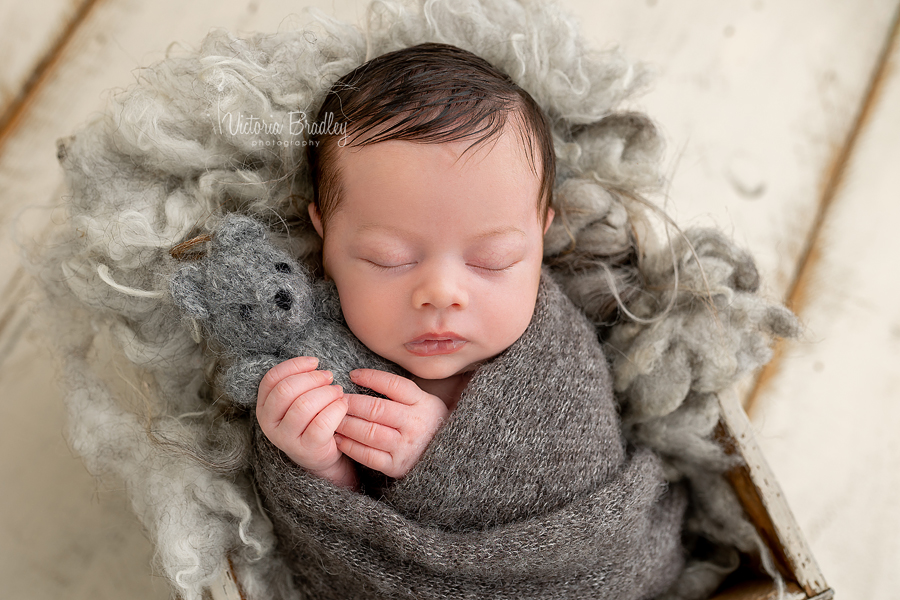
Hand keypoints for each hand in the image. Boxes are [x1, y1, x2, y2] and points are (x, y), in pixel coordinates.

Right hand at [256, 356, 357, 489]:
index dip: (295, 365)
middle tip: (329, 377)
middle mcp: (269, 424)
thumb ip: (299, 382)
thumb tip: (314, 363)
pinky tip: (342, 405)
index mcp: (264, 406)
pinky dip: (336, 409)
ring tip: (338, 391)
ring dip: (326, 393)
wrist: (320, 454)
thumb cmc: (310, 419)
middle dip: (312, 379)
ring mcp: (286, 439)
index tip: (315, 362)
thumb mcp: (297, 400)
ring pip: (304, 406)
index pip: (272, 378)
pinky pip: (322, 424)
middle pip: (286, 390)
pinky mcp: (307, 449)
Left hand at [336, 369, 449, 478]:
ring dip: (346, 424)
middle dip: (350, 403)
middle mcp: (415, 424)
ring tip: (333, 418)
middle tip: (334, 399)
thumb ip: (399, 391)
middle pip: (376, 409)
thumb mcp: (422, 401)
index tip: (352, 375)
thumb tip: (360, 377)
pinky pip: (367, 455)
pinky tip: (339, 439)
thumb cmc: (426, 423)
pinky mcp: (397, 466)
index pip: (393, 385)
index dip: (371, 378)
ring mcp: (406, 447)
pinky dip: (349, 446)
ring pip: (369, 432)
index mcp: (423, 403)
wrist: (447, 457)